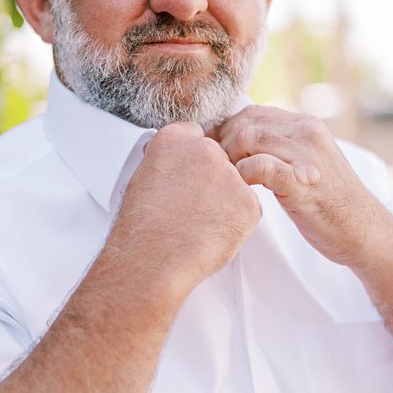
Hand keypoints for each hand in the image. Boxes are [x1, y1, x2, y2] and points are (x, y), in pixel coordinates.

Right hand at [109, 122, 260, 297]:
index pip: (196, 135)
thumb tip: (175, 167)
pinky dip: (236, 222)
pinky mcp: (249, 202)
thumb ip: (167, 163)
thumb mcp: (143, 178)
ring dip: (225, 201)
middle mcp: (206, 151)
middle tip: (194, 206)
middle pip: (219, 159)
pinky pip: (248, 209)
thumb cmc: (142, 227)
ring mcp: (231, 175)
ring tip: (199, 223)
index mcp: (176, 139)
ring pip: (236, 184)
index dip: (193, 160)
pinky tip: (212, 233)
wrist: (154, 257)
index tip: (190, 173)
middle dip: (212, 180)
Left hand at [209, 106, 392, 268]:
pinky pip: (260, 166)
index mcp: (306, 125)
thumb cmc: (331, 204)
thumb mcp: (307, 163)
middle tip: (218, 171)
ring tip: (230, 182)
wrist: (365, 230)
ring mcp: (307, 155)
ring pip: (249, 138)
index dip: (226, 131)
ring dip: (230, 160)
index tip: (216, 155)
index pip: (252, 112)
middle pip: (245, 122)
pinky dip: (244, 176)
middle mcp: (307, 132)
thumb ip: (282, 147)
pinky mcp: (303, 181)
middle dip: (223, 145)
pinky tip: (245, 191)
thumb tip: (239, 141)